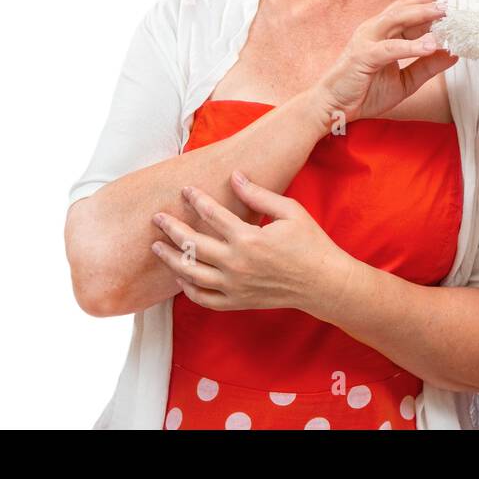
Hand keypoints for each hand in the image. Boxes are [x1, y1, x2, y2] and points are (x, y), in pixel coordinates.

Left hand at [150, 170, 358, 317]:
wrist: (322, 282)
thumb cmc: (310, 242)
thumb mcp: (290, 211)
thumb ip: (258, 194)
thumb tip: (234, 176)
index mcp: (249, 238)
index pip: (212, 214)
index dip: (196, 199)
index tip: (185, 190)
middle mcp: (236, 263)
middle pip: (192, 244)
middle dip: (171, 228)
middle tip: (157, 217)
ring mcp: (234, 286)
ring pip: (190, 273)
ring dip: (170, 258)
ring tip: (157, 247)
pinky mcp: (237, 301)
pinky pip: (203, 298)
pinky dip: (187, 288)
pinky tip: (180, 276)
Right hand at [310, 0, 458, 122]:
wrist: (334, 108)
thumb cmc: (364, 91)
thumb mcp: (405, 81)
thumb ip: (427, 67)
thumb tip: (453, 54)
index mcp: (384, 32)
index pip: (410, 9)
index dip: (432, 1)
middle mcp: (375, 29)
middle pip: (405, 6)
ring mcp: (367, 40)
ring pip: (396, 19)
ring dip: (422, 14)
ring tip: (444, 12)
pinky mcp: (363, 56)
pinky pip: (389, 48)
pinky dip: (410, 46)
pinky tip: (429, 46)